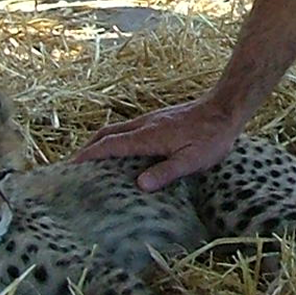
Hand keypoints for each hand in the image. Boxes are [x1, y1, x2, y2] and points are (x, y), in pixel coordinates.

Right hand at [70, 94, 241, 190]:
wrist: (225, 109)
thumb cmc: (211, 137)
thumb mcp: (192, 160)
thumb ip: (166, 172)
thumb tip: (140, 185)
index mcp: (147, 136)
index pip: (110, 145)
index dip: (89, 155)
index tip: (71, 165)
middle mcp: (144, 125)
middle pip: (106, 133)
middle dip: (88, 147)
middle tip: (74, 164)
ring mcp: (151, 120)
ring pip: (116, 128)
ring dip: (100, 141)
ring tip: (91, 158)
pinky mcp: (159, 120)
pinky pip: (128, 128)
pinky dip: (115, 138)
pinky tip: (122, 149)